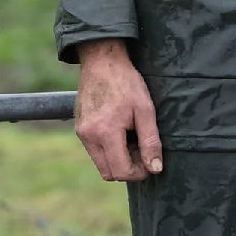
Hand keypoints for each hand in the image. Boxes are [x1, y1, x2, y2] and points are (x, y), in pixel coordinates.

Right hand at [74, 39, 162, 181]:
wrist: (103, 62)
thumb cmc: (127, 83)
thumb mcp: (145, 109)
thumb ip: (150, 141)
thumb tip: (156, 168)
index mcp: (105, 132)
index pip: (121, 171)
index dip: (139, 172)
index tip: (151, 162)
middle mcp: (89, 137)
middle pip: (109, 173)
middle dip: (129, 168)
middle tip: (143, 150)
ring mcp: (81, 133)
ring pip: (101, 164)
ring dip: (118, 160)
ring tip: (133, 139)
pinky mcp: (79, 129)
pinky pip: (95, 151)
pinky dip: (109, 150)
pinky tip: (122, 132)